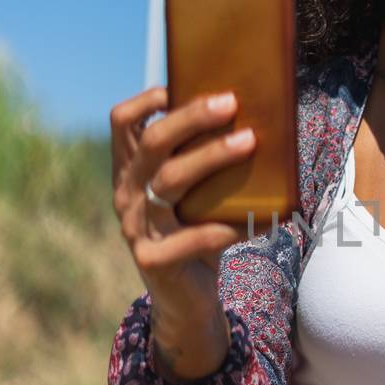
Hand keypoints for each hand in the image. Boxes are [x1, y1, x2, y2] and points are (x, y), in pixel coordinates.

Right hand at [110, 85, 255, 303]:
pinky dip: (228, 226)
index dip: (146, 100)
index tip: (180, 85)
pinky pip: (193, 237)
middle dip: (191, 117)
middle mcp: (126, 194)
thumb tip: (259, 121)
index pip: (122, 122)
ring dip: (212, 157)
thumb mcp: (199, 194)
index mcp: (132, 171)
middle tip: (231, 102)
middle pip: (153, 143)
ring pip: (169, 181)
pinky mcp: (152, 260)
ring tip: (250, 142)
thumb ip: (209, 163)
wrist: (188, 299)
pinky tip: (262, 218)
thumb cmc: (199, 233)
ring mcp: (135, 228)